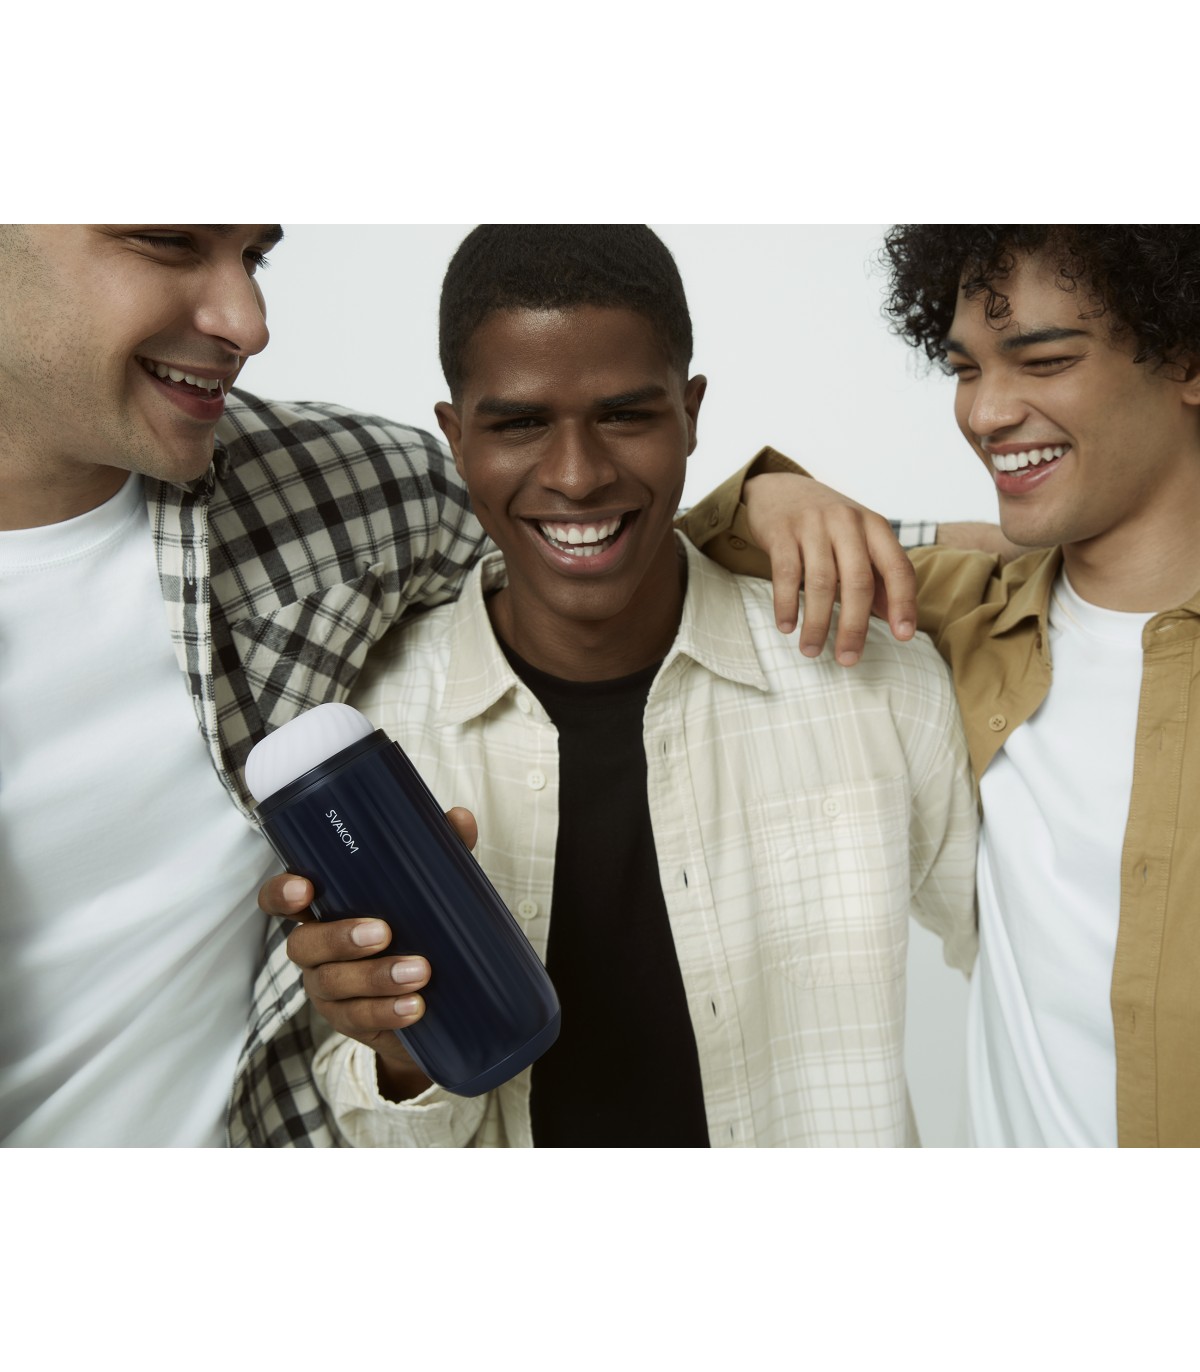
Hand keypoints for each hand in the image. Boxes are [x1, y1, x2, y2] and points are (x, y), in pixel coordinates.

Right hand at [256, 805, 478, 1101]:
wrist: (437, 998)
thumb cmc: (418, 927)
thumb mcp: (429, 889)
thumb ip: (440, 852)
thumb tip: (458, 818)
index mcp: (326, 909)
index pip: (282, 898)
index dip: (281, 893)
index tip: (303, 887)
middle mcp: (317, 949)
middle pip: (304, 944)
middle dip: (341, 938)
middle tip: (383, 932)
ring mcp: (329, 989)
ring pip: (334, 984)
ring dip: (376, 977)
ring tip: (419, 971)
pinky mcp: (350, 1022)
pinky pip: (359, 1019)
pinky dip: (388, 1011)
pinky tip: (415, 1007)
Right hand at [743, 472, 917, 664]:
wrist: (780, 489)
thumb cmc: (827, 524)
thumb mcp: (859, 540)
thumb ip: (877, 575)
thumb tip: (892, 617)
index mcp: (874, 526)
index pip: (898, 567)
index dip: (903, 604)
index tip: (903, 636)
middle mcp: (847, 522)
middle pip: (858, 582)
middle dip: (854, 626)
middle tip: (848, 659)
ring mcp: (813, 525)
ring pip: (821, 583)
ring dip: (817, 623)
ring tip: (811, 650)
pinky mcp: (781, 532)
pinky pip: (786, 574)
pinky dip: (787, 604)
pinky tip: (787, 627)